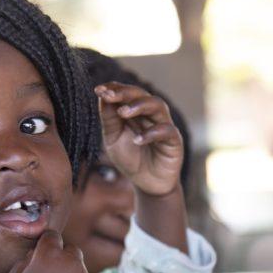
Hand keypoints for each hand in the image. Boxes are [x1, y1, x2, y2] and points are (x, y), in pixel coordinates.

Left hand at [95, 82, 181, 196]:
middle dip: (125, 93)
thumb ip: (109, 120)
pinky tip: (137, 140)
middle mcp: (151, 114)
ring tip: (122, 112)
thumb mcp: (113, 140)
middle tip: (109, 96)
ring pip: (157, 106)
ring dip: (139, 106)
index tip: (98, 90)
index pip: (127, 93)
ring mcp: (164, 125)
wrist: (147, 184)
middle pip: (142, 95)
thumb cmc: (131, 159)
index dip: (114, 89)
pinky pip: (166, 131)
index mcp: (136, 111)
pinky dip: (151, 134)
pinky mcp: (175, 141)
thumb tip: (102, 96)